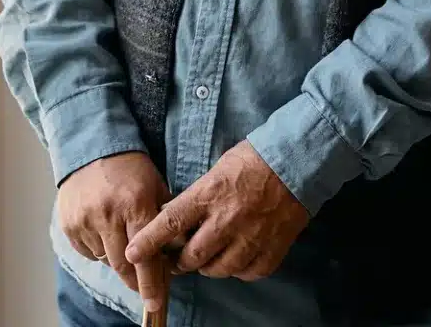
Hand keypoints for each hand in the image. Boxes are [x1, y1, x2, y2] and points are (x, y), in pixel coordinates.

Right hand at [57, 152, 172, 308]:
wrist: (91, 148)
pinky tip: (104, 231)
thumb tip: (176, 251)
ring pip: (105, 259)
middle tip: (144, 288)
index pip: (146, 255)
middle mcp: (108, 214)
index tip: (155, 304)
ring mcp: (85, 220)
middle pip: (123, 265)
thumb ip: (164, 219)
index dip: (151, 284)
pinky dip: (99, 249)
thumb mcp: (155, 186)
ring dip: (117, 258)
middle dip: (135, 281)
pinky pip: (87, 251)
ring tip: (122, 238)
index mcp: (135, 204)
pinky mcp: (69, 224)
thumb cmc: (130, 169)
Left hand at [125, 141, 309, 290]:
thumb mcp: (217, 169)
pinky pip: (248, 273)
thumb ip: (198, 197)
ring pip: (218, 270)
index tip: (133, 254)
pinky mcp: (273, 248)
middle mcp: (226, 220)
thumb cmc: (253, 159)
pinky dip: (239, 269)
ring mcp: (251, 236)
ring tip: (210, 256)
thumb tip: (178, 219)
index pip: (170, 223)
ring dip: (209, 267)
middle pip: (191, 257)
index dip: (148, 242)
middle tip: (178, 259)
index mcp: (208, 195)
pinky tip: (238, 257)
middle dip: (180, 262)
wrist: (297, 159)